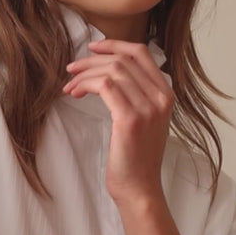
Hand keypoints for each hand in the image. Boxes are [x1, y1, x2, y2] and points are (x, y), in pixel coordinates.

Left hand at [63, 38, 173, 205]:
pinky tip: (75, 93)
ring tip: (70, 86)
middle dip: (92, 60)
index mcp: (165, 95)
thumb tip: (110, 74)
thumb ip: (137, 97)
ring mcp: (148, 108)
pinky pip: (105, 86)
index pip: (141, 53)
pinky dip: (85, 85)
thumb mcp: (144, 122)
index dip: (114, 45)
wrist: (139, 189)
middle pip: (123, 59)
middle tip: (71, 69)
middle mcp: (161, 98)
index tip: (92, 49)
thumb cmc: (135, 159)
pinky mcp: (130, 119)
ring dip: (85, 74)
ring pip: (112, 70)